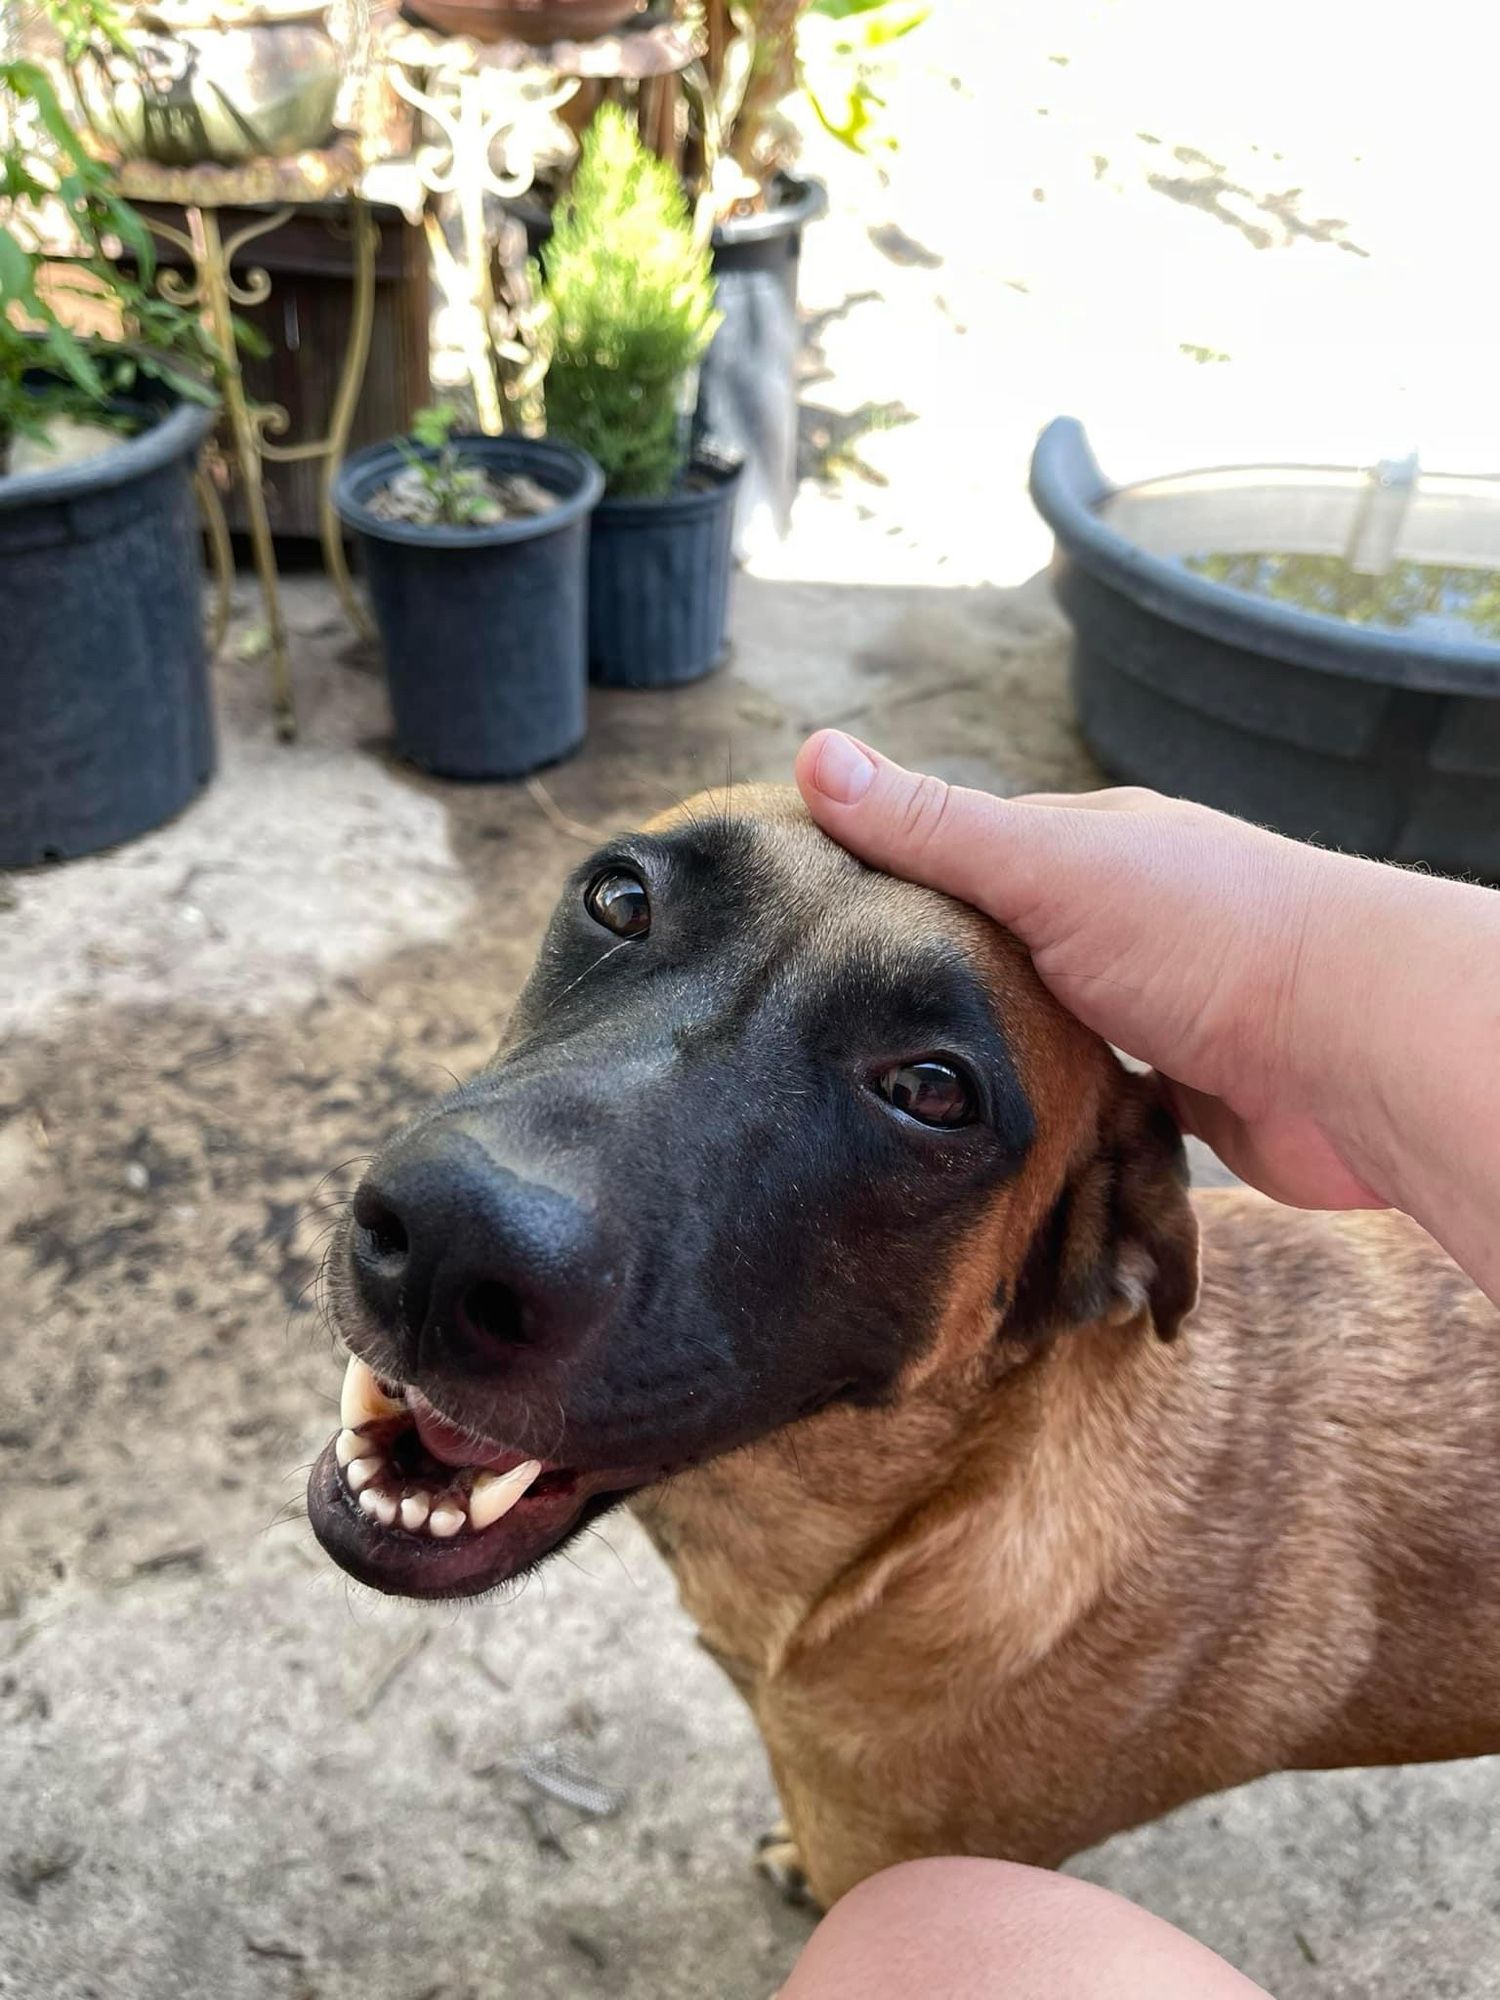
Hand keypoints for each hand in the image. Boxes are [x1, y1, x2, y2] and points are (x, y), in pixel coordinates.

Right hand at [795, 732, 1498, 1234]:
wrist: (1358, 1054)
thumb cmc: (1213, 939)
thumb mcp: (1047, 867)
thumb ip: (935, 828)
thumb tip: (812, 752)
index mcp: (1089, 849)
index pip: (960, 855)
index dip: (881, 884)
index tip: (797, 929)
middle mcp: (1120, 924)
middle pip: (997, 955)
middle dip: (930, 991)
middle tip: (826, 1041)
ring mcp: (1153, 1012)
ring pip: (1042, 1036)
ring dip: (991, 1063)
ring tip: (893, 1103)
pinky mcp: (1180, 1099)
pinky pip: (1091, 1109)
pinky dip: (1050, 1122)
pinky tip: (994, 1146)